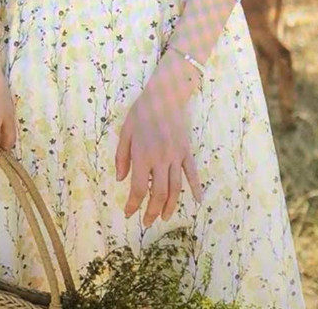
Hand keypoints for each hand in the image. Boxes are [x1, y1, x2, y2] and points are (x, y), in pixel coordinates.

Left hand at [115, 83, 202, 227]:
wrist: (166, 94)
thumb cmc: (142, 112)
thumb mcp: (125, 131)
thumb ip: (122, 157)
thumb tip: (120, 179)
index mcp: (143, 155)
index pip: (139, 188)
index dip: (134, 204)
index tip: (129, 213)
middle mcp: (161, 159)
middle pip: (159, 193)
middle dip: (152, 211)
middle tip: (147, 223)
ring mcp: (176, 156)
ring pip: (176, 187)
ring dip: (170, 206)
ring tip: (164, 217)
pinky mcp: (187, 151)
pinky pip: (192, 173)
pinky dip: (196, 187)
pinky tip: (197, 201)